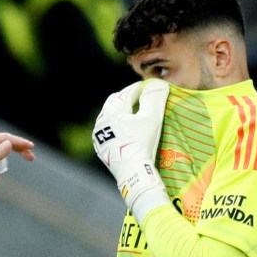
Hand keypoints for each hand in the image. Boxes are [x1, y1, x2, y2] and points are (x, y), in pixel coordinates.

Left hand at [93, 78, 170, 222]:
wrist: (132, 173)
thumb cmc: (142, 143)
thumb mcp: (151, 118)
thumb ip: (154, 97)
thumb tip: (157, 83)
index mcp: (111, 110)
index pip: (127, 92)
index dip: (142, 88)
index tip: (153, 88)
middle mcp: (101, 121)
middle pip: (116, 102)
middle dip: (130, 99)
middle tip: (144, 100)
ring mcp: (99, 135)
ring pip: (111, 117)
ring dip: (124, 113)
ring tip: (138, 115)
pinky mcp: (101, 148)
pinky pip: (110, 131)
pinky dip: (119, 126)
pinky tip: (129, 131)